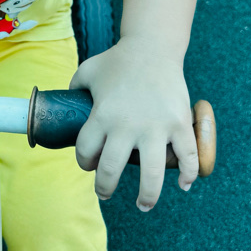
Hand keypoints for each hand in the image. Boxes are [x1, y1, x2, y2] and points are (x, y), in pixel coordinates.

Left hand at [69, 38, 198, 210]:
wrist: (153, 47)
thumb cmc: (118, 60)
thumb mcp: (87, 70)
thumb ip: (74, 87)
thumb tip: (64, 103)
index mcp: (102, 115)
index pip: (87, 151)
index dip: (85, 163)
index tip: (90, 166)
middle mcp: (127, 125)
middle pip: (111, 171)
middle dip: (105, 188)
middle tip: (106, 193)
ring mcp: (156, 127)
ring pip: (151, 175)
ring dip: (147, 196)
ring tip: (143, 204)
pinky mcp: (178, 124)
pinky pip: (186, 156)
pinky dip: (187, 175)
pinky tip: (182, 185)